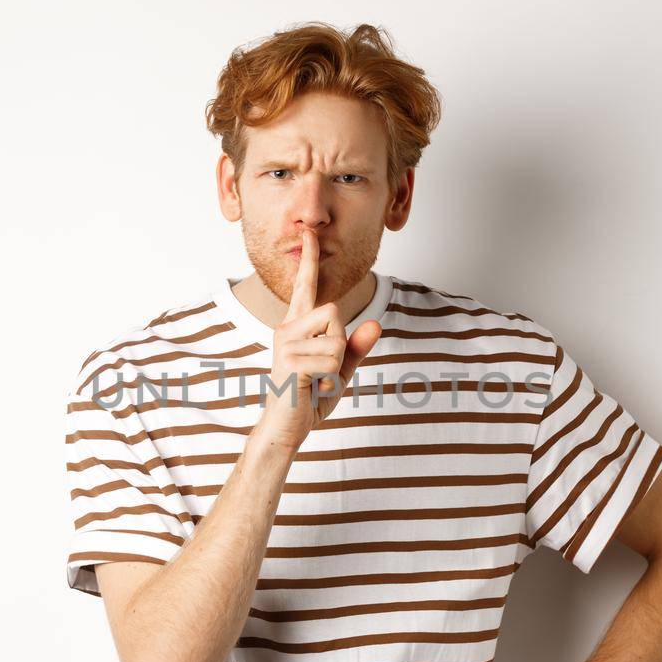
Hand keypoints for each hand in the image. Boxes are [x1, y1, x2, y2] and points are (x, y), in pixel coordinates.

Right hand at [256, 228, 379, 449]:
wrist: (285, 428)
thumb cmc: (308, 399)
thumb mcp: (340, 371)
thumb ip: (357, 348)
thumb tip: (375, 323)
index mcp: (297, 327)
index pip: (304, 287)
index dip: (309, 260)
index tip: (309, 233)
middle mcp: (287, 328)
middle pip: (335, 312)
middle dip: (341, 343)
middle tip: (323, 369)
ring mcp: (285, 343)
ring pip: (337, 338)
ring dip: (337, 365)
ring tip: (316, 380)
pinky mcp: (290, 360)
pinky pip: (333, 359)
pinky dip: (331, 378)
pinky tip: (311, 388)